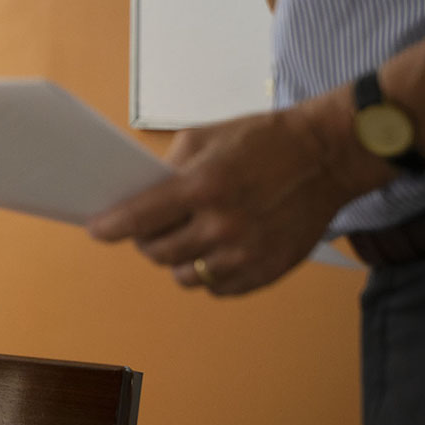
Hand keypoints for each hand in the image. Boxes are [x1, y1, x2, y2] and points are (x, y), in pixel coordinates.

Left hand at [87, 104, 381, 294]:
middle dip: (146, 241)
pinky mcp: (266, 272)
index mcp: (203, 186)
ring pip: (184, 277)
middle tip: (150, 228)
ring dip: (177, 260)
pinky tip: (215, 251)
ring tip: (187, 238)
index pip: (139, 219)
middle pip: (157, 253)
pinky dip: (208, 273)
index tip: (96, 230)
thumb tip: (140, 195)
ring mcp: (246, 253)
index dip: (110, 227)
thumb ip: (170, 169)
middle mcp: (222, 225)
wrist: (327, 156)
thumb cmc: (263, 140)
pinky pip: (217, 288)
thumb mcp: (205, 137)